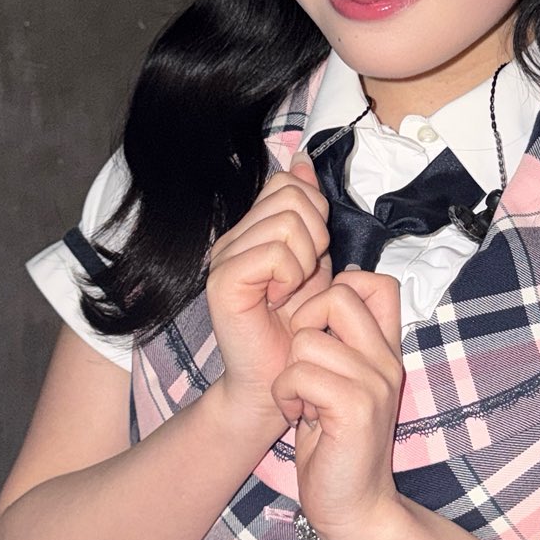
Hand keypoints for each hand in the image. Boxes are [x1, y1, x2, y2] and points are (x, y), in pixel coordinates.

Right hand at [204, 152, 331, 430]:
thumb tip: (302, 161)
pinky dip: (290, 276)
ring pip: (286, 222)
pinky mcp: (223, 281)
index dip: (315, 212)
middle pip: (290, 195)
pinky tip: (279, 300)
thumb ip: (309, 213)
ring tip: (292, 290)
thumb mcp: (315, 260)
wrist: (278, 378)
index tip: (312, 254)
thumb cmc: (298, 326)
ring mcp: (223, 257)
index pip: (288, 183)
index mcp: (253, 230)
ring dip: (305, 260)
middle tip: (303, 276)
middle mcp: (233, 237)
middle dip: (315, 234)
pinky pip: (275, 254)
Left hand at [270, 268, 407, 539]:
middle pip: (338, 294)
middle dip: (304, 324)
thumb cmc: (337, 448)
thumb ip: (341, 347)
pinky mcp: (356, 406)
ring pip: (307, 339)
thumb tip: (316, 299)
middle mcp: (387, 359)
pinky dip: (286, 394)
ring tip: (302, 402)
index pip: (374, 281)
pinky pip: (299, 372)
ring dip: (289, 372)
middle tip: (302, 367)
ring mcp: (375, 381)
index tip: (316, 331)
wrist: (355, 508)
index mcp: (387, 350)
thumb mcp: (343, 387)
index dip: (334, 290)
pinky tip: (299, 417)